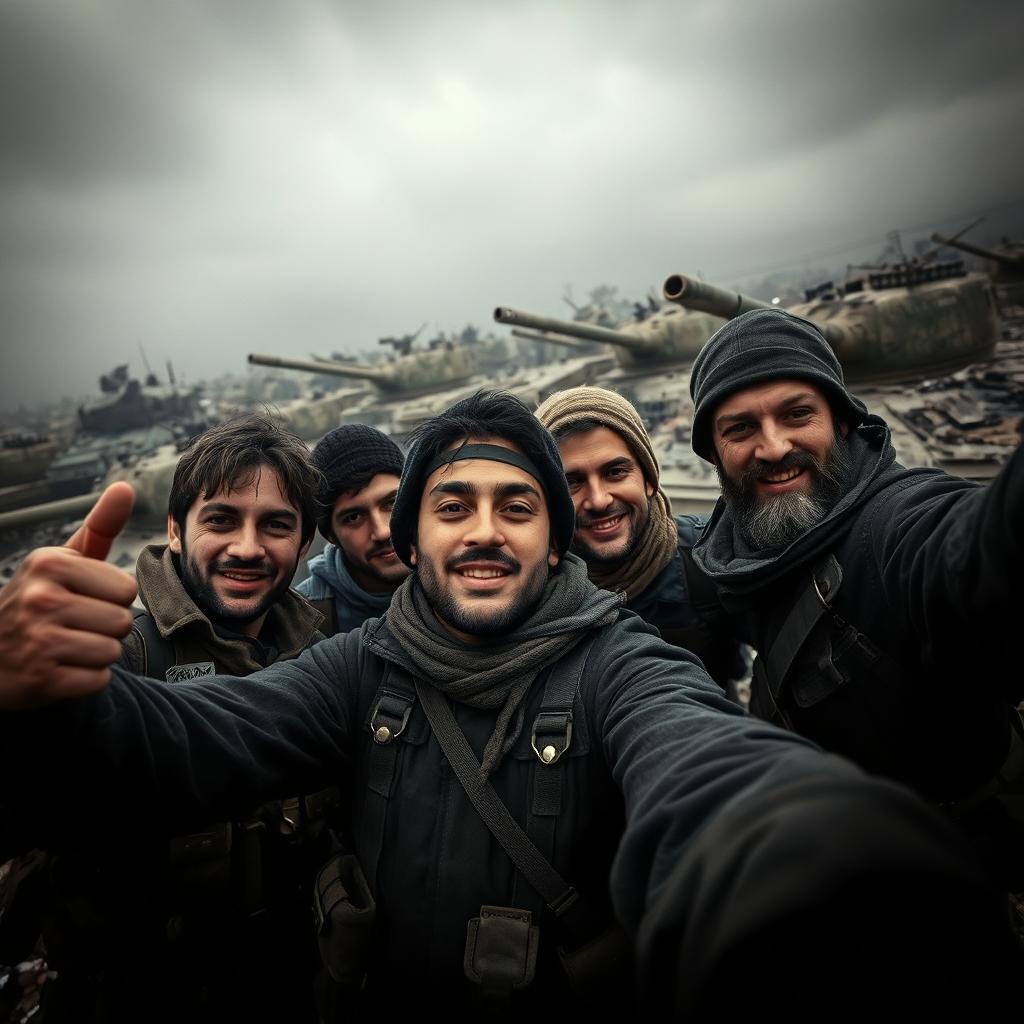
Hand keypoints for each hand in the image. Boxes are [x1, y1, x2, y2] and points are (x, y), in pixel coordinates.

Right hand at [0, 483, 138, 709]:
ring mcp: (38, 641)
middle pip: (122, 621)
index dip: (111, 598)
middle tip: (73, 626)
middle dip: (105, 627)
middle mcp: (41, 599)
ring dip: (96, 654)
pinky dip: (86, 679)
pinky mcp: (40, 680)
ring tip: (67, 646)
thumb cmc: (37, 600)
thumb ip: (99, 526)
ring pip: (111, 651)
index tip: (81, 599)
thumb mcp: (61, 560)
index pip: (126, 589)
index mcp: (50, 564)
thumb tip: (126, 488)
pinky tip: (61, 668)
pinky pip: (98, 680)